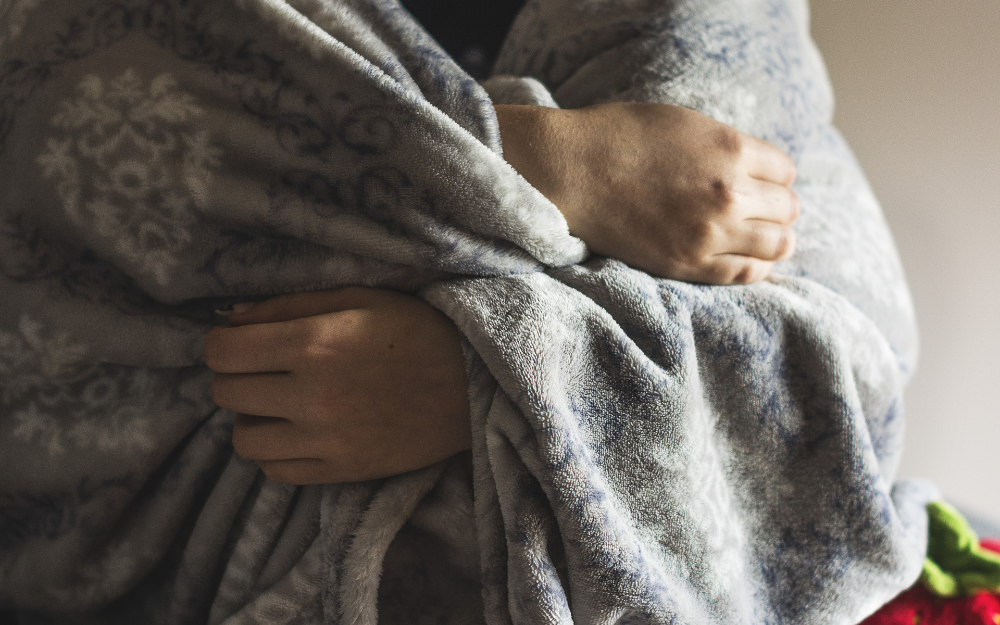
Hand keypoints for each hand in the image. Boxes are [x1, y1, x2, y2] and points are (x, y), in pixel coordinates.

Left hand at [203, 288, 471, 483]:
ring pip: (243, 441)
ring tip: (276, 403)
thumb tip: (230, 318)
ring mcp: (326, 441)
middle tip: (261, 367)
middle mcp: (312, 397)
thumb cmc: (417, 330)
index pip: (221, 352)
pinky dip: (276, 451)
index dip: (222, 342)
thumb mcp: (358, 298)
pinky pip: (276, 472)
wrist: (474, 383)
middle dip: (234, 375)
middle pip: (225, 393)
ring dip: (250, 418)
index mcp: (314, 345)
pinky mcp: (342, 471)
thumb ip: (290, 305)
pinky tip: (296, 430)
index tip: (239, 340)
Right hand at [495, 102, 799, 283]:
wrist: (571, 172)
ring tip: (760, 237)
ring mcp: (710, 232)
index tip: (758, 181)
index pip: (785, 171)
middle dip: (776, 207)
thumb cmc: (620, 137)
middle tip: (758, 209)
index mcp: (731, 149)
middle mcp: (729, 193)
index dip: (772, 176)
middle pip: (787, 209)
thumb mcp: (685, 122)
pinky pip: (745, 273)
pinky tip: (749, 260)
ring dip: (774, 239)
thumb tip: (757, 170)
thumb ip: (727, 146)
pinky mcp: (687, 263)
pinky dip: (755, 267)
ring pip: (777, 244)